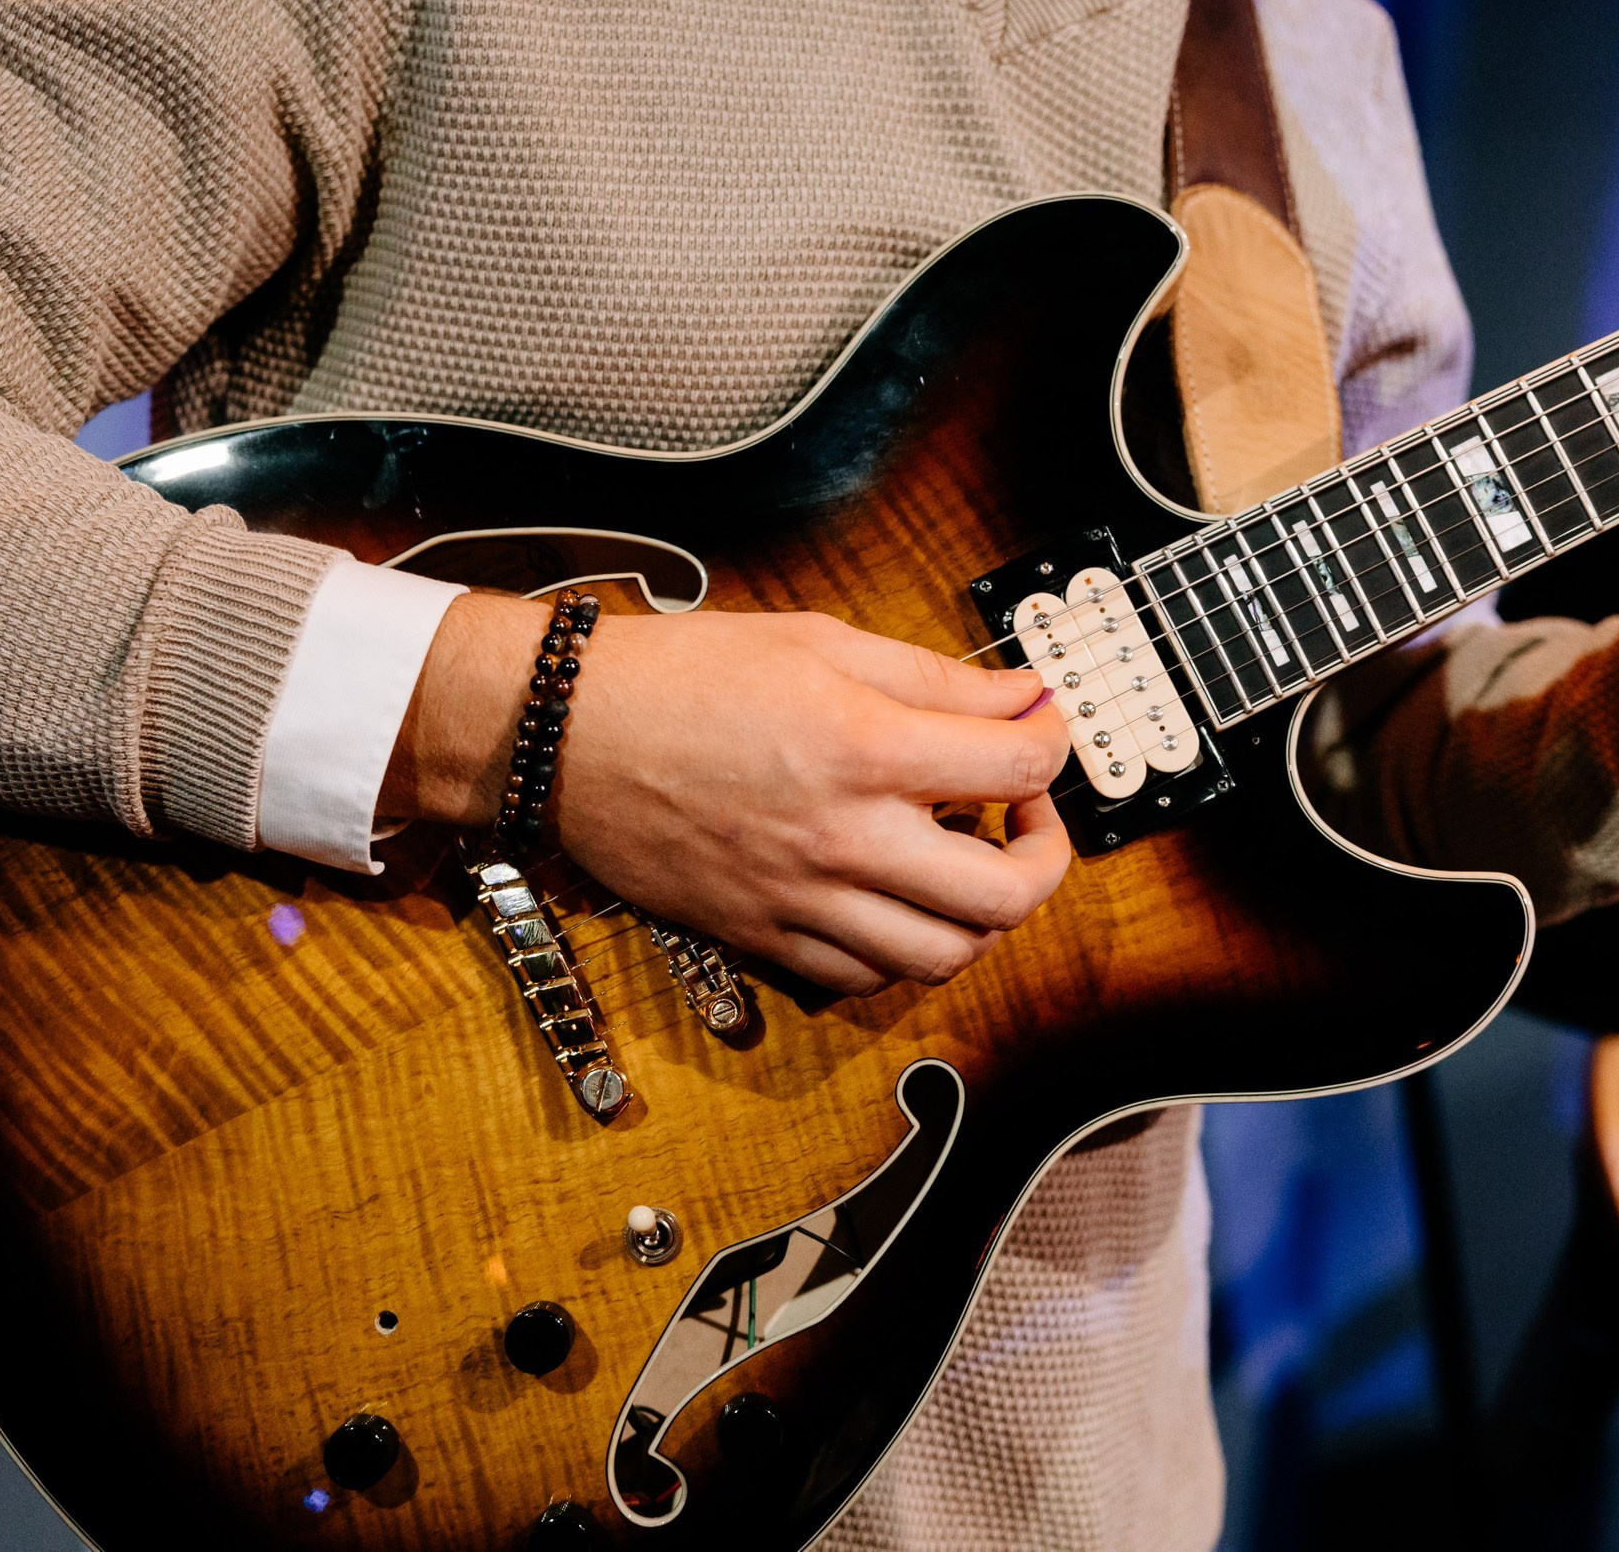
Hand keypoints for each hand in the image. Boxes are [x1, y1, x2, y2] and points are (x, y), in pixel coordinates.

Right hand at [383, 595, 1073, 993]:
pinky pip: (864, 978)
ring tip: (963, 862)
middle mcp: (843, 837)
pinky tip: (896, 899)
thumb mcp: (820, 640)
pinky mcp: (763, 934)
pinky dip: (903, 950)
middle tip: (1025, 817)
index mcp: (864, 746)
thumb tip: (1023, 699)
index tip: (1039, 728)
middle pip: (1006, 895)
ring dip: (979, 915)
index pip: (1019, 767)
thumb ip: (934, 678)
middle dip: (1046, 856)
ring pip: (944, 955)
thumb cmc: (685, 675)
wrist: (565, 733)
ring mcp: (802, 898)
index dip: (1053, 743)